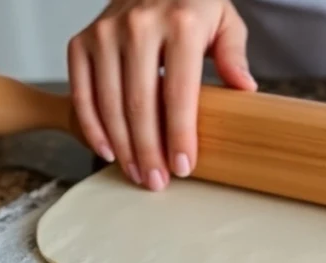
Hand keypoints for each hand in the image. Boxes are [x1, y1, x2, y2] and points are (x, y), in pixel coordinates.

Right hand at [67, 0, 256, 190]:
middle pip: (140, 104)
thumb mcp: (224, 20)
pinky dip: (92, 126)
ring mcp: (105, 34)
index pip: (179, 92)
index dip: (179, 135)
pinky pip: (81, 92)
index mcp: (180, 24)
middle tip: (157, 182)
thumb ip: (234, 53)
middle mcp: (138, 27)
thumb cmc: (194, 4)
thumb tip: (245, 89)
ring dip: (122, 146)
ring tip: (138, 173)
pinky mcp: (82, 42)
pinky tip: (107, 151)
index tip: (183, 167)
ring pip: (109, 103)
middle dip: (148, 150)